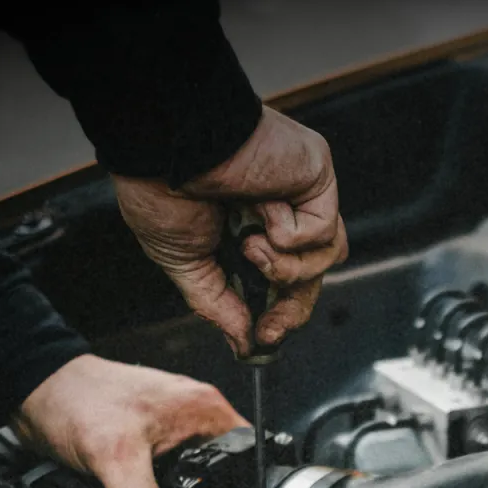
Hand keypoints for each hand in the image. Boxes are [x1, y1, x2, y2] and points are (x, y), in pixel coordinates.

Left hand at [14, 354, 245, 487]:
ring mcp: (174, 429)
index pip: (248, 456)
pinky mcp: (152, 442)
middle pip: (225, 472)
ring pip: (197, 476)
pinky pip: (172, 476)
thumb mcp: (115, 460)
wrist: (32, 390)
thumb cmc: (76, 401)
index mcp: (205, 410)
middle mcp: (196, 417)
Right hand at [111, 107, 347, 356]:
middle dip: (291, 310)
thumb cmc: (161, 185)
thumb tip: (243, 344)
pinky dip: (290, 233)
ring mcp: (302, 193)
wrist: (164, 143)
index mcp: (250, 229)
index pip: (285, 282)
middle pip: (313, 277)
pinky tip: (262, 209)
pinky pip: (323, 230)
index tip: (263, 339)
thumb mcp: (185, 262)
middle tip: (269, 328)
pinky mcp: (317, 176)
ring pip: (326, 258)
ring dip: (286, 269)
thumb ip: (217, 304)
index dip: (280, 316)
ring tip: (250, 247)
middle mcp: (282, 212)